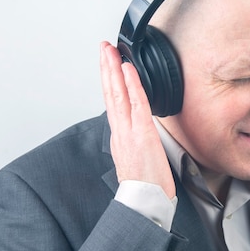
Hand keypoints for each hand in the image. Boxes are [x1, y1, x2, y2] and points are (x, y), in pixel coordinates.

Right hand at [100, 42, 175, 198]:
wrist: (145, 203)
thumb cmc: (145, 185)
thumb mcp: (133, 159)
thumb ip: (132, 141)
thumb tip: (135, 130)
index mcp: (119, 136)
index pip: (112, 102)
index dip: (108, 82)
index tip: (107, 64)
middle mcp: (121, 131)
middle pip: (110, 93)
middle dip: (106, 68)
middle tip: (104, 47)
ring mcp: (129, 131)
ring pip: (119, 94)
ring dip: (115, 70)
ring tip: (111, 51)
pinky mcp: (142, 134)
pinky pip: (137, 104)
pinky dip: (132, 85)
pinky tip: (129, 69)